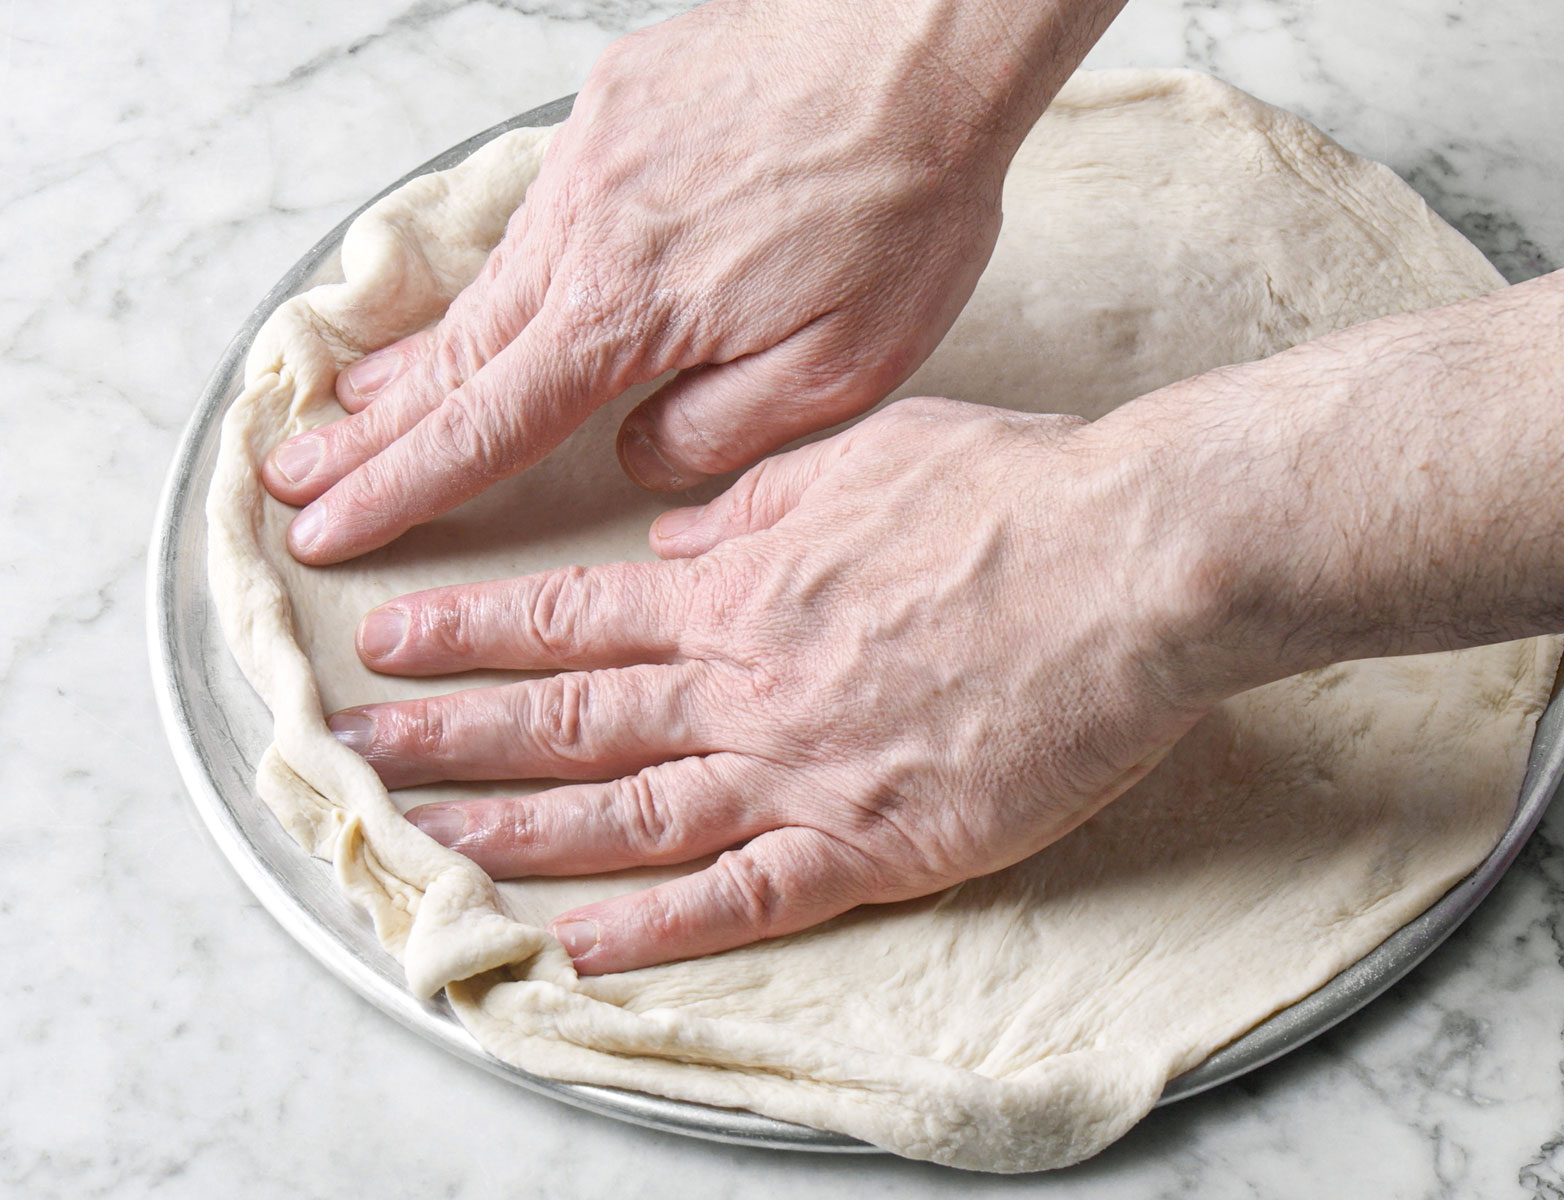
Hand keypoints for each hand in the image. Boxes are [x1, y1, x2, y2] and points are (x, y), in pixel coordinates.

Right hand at [260, 0, 1112, 565]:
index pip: (487, 427)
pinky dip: (504, 264)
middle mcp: (583, 233)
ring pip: (491, 279)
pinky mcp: (618, 103)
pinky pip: (543, 208)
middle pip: (456, 355)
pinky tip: (497, 290)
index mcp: (626, 313)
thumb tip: (638, 455)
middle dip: (372, 429)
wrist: (919, 46)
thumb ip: (720, 431)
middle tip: (299, 474)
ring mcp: (592, 158)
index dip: (400, 488)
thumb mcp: (838, 368)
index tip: (331, 528)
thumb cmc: (901, 206)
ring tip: (362, 399)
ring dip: (424, 349)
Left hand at [324, 397, 1232, 973]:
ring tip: (423, 845)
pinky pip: (744, 897)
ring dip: (516, 832)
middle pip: (570, 716)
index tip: (389, 642)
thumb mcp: (863, 450)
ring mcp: (802, 768)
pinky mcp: (875, 842)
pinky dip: (656, 928)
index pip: (574, 613)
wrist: (1131, 564)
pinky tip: (579, 946)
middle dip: (450, 733)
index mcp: (742, 582)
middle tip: (351, 752)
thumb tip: (675, 529)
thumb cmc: (1012, 494)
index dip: (471, 632)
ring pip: (628, 811)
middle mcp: (746, 679)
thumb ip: (755, 497)